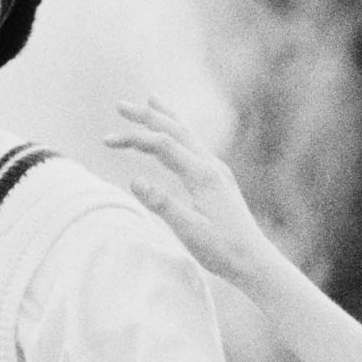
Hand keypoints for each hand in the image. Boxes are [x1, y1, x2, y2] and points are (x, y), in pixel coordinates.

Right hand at [104, 98, 281, 287]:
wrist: (255, 261)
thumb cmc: (223, 250)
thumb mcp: (189, 231)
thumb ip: (162, 204)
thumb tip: (134, 180)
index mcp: (203, 175)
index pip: (163, 145)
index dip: (134, 138)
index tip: (106, 139)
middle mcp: (211, 166)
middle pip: (176, 131)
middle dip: (147, 116)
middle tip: (120, 106)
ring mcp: (217, 171)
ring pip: (187, 135)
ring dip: (165, 118)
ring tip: (150, 101)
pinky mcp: (218, 180)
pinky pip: (194, 147)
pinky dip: (178, 134)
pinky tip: (175, 136)